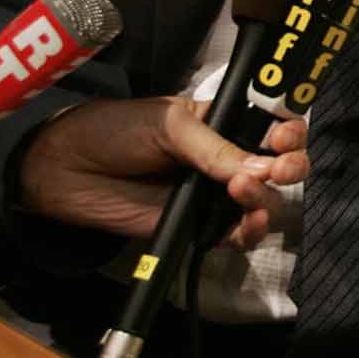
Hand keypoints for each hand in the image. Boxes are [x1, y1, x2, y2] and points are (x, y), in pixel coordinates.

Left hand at [18, 96, 308, 250]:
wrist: (67, 169)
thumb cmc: (117, 130)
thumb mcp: (169, 125)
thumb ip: (215, 148)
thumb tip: (262, 170)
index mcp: (226, 123)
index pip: (275, 127)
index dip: (290, 133)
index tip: (283, 139)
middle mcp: (229, 158)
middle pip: (282, 167)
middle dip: (291, 167)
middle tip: (277, 169)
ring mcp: (215, 194)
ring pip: (266, 202)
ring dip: (267, 199)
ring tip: (243, 192)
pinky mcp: (199, 227)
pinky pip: (237, 234)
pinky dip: (249, 232)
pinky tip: (243, 224)